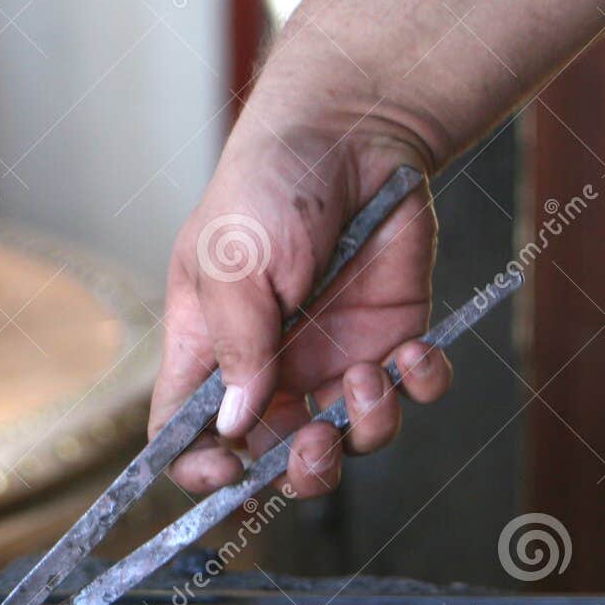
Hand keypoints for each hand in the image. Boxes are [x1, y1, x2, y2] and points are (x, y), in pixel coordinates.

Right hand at [151, 119, 452, 498]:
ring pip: (350, 440)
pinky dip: (420, 386)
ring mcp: (333, 358)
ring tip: (370, 374)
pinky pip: (412, 394)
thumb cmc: (270, 184)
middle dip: (300, 471)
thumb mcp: (235, 260)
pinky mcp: (392, 339)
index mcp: (210, 351)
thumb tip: (238, 424)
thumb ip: (238, 343)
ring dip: (365, 425)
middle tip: (317, 441)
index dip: (198, 468)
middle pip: (274, 459)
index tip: (229, 472)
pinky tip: (415, 353)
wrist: (354, 132)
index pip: (184, 432)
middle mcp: (270, 367)